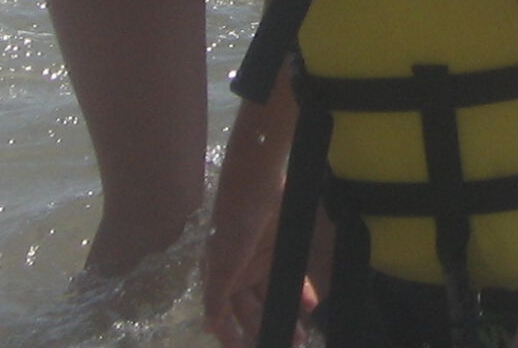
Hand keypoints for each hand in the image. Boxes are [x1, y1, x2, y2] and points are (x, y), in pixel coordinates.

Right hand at [203, 199, 306, 347]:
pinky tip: (310, 304)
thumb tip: (207, 327)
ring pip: (274, 295)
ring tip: (302, 333)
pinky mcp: (280, 249)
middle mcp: (239, 274)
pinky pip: (290, 276)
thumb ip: (216, 297)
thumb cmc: (232, 225)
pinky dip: (300, 291)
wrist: (255, 184)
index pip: (226, 317)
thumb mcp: (221, 264)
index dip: (234, 336)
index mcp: (220, 280)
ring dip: (288, 312)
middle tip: (289, 343)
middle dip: (268, 328)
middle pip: (254, 309)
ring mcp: (261, 261)